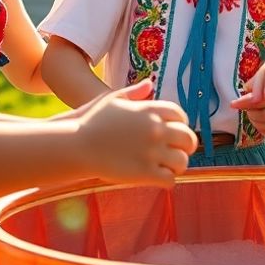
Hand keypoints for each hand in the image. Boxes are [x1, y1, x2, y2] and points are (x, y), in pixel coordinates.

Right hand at [75, 79, 195, 185]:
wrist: (76, 145)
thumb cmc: (93, 122)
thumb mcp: (113, 100)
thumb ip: (135, 93)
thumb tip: (150, 84)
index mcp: (150, 110)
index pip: (181, 116)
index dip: (181, 125)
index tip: (175, 132)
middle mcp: (156, 129)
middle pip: (188, 139)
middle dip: (185, 147)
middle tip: (178, 152)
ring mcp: (152, 152)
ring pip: (182, 161)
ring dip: (177, 166)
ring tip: (169, 168)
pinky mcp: (145, 173)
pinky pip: (170, 180)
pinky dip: (167, 181)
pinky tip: (159, 179)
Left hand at [239, 93, 264, 141]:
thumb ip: (256, 97)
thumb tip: (235, 104)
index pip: (260, 101)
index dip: (245, 103)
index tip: (233, 104)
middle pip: (261, 116)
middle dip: (251, 115)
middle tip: (250, 111)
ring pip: (263, 127)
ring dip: (255, 123)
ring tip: (258, 118)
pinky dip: (264, 130)